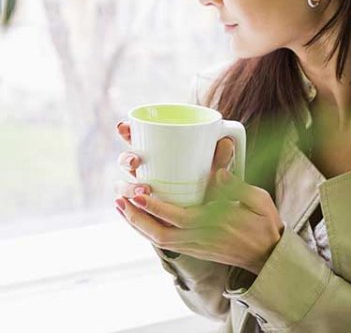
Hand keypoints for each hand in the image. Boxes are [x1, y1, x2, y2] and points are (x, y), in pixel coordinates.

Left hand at [113, 121, 284, 273]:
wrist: (267, 257)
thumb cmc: (263, 225)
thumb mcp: (258, 202)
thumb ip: (238, 187)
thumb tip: (219, 171)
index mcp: (215, 225)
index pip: (179, 218)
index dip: (156, 207)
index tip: (139, 193)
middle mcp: (200, 239)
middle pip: (159, 234)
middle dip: (135, 217)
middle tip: (119, 197)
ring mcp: (194, 247)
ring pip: (158, 240)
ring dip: (136, 223)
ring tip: (119, 204)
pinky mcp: (192, 249)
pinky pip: (163, 242)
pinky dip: (146, 229)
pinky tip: (135, 216)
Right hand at [114, 121, 233, 225]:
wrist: (213, 223)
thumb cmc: (212, 191)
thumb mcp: (216, 175)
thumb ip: (220, 161)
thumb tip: (227, 142)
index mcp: (156, 153)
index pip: (136, 137)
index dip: (126, 131)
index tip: (123, 127)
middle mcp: (145, 170)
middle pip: (125, 160)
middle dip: (125, 158)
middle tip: (136, 161)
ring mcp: (141, 191)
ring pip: (123, 185)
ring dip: (127, 186)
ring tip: (143, 189)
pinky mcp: (144, 213)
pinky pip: (129, 209)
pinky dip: (127, 209)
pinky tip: (128, 208)